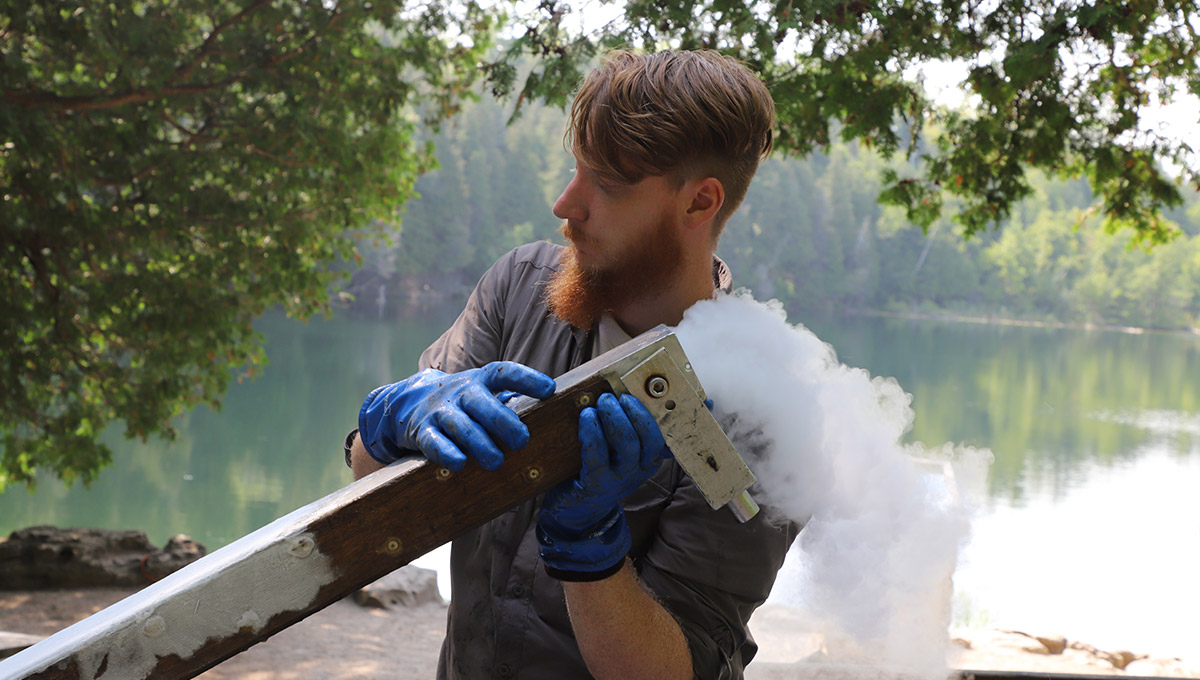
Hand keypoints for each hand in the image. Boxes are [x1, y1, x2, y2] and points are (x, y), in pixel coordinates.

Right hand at [358, 362, 555, 470]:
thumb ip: (511, 401)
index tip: (550, 390)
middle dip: (504, 422)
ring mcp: (440, 410)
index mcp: (481, 380)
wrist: (407, 403)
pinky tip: (459, 464)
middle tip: (522, 441)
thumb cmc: (462, 403)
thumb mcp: (483, 393)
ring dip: (480, 444)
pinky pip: (434, 442)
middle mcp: (461, 392)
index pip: (505, 373)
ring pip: (461, 425)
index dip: (528, 379)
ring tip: (496, 461)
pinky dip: (447, 453)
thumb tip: (554, 414)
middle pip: (483, 403)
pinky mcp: (422, 430)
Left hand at [537, 392, 670, 579]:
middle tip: (618, 395)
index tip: (661, 394)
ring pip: (628, 446)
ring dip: (616, 418)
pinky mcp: (596, 484)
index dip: (669, 415)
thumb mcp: (621, 451)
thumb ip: (631, 426)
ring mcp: (620, 479)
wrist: (577, 508)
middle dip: (636, 412)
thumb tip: (641, 393)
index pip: (668, 436)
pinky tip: (587, 418)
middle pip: (650, 438)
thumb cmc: (599, 468)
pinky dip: (593, 433)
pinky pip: (598, 457)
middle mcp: (640, 469)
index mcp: (649, 458)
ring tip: (603, 401)